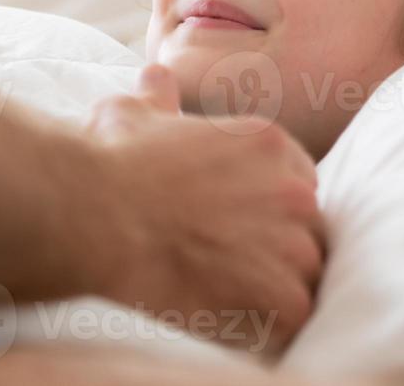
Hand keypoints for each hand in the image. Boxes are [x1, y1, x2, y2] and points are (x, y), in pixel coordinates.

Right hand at [80, 65, 324, 353]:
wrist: (97, 216)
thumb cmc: (113, 163)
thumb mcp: (134, 114)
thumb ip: (158, 97)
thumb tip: (157, 78)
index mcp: (269, 143)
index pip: (296, 182)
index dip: (267, 209)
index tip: (234, 225)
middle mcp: (293, 189)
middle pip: (306, 227)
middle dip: (276, 246)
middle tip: (229, 263)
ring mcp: (292, 242)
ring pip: (305, 273)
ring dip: (275, 286)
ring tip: (229, 294)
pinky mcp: (282, 294)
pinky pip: (295, 316)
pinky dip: (269, 324)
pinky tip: (231, 317)